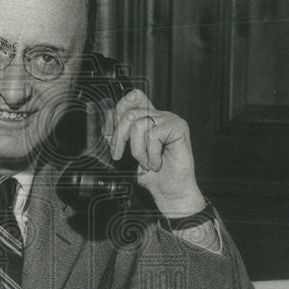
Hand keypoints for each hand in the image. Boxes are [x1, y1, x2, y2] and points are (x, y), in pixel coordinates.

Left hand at [106, 90, 205, 216]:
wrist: (169, 192)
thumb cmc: (150, 176)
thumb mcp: (125, 154)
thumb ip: (116, 135)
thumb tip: (108, 115)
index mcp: (149, 118)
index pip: (134, 97)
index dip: (121, 107)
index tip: (114, 133)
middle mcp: (160, 115)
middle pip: (130, 113)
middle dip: (119, 138)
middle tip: (120, 157)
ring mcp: (170, 120)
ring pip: (139, 125)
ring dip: (137, 151)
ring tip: (146, 164)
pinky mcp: (179, 128)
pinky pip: (154, 134)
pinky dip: (151, 154)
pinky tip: (156, 164)